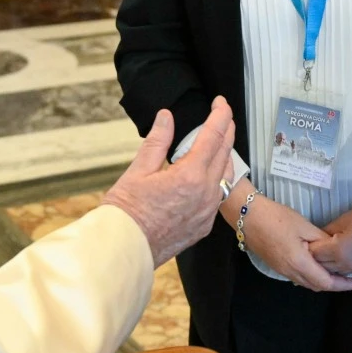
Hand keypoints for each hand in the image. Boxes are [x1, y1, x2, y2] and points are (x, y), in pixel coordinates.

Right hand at [102, 98, 236, 268]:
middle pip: (225, 153)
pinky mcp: (203, 226)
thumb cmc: (126, 212)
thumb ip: (158, 141)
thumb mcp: (138, 169)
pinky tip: (210, 172)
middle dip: (226, 130)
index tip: (220, 103)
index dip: (220, 115)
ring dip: (225, 154)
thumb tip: (166, 117)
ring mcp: (207, 212)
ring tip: (221, 139)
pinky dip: (218, 177)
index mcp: (190, 175)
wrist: (124, 249)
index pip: (214, 136)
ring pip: (226, 175)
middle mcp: (205, 194)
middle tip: (223, 115)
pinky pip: (218, 195)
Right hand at [226, 186, 351, 291]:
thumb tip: (335, 248)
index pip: (325, 282)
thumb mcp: (304, 225)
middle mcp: (290, 272)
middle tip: (349, 278)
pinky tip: (317, 266)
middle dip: (335, 285)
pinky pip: (297, 277)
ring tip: (336, 273)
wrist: (248, 216)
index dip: (343, 285)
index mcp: (299, 263)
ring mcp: (281, 270)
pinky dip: (311, 276)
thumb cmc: (276, 218)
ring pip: (306, 283)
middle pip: (316, 286)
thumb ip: (321, 240)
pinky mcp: (276, 266)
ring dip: (322, 281)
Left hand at [310, 199, 351, 275]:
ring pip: (331, 271)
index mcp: (338, 251)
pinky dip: (335, 266)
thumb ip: (327, 231)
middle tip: (308, 246)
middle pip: (320, 266)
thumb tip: (316, 238)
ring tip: (320, 251)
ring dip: (323, 263)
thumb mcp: (344, 220)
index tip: (303, 239)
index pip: (313, 254)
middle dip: (312, 257)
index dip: (307, 246)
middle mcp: (344, 264)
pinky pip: (342, 271)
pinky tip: (333, 256)